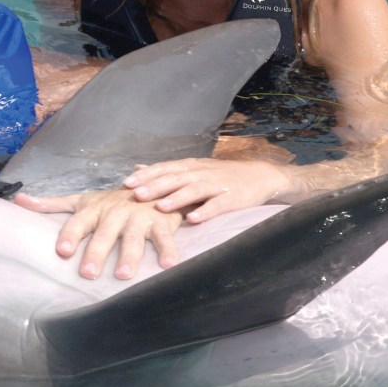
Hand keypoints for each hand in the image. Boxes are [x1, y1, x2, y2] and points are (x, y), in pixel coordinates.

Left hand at [13, 187, 182, 279]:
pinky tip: (168, 265)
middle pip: (105, 233)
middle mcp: (115, 212)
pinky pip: (164, 237)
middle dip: (96, 251)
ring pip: (133, 237)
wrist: (152, 187)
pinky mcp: (161, 222)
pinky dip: (168, 250)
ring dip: (129, 255)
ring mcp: (139, 217)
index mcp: (94, 209)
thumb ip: (51, 204)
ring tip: (123, 275)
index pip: (79, 222)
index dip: (70, 235)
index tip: (63, 250)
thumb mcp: (82, 201)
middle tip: (88, 273)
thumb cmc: (112, 202)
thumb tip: (20, 201)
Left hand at [124, 158, 293, 222]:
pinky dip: (205, 212)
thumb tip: (137, 169)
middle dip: (155, 186)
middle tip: (136, 194)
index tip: (127, 183)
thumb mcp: (193, 169)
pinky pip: (217, 205)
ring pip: (194, 190)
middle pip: (175, 178)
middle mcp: (201, 173)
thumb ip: (166, 170)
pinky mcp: (233, 198)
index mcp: (191, 166)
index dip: (146, 175)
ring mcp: (217, 185)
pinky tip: (193, 220)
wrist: (260, 176)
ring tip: (160, 207)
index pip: (164, 168)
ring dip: (176, 198)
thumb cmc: (221, 175)